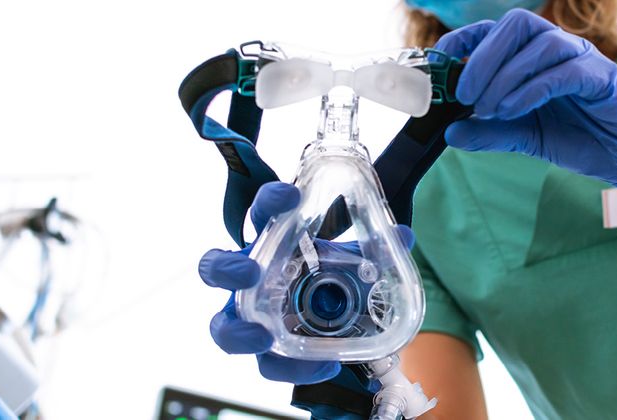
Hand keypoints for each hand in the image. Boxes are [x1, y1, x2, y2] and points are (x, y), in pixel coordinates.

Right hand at [198, 182, 415, 383]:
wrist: (320, 313)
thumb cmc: (322, 274)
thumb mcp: (347, 258)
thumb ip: (372, 249)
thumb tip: (402, 236)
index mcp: (270, 243)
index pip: (261, 213)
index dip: (271, 201)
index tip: (292, 196)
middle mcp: (249, 277)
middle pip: (214, 266)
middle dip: (227, 268)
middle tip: (251, 271)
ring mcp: (247, 315)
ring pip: (221, 325)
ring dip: (237, 331)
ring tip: (263, 337)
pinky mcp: (261, 350)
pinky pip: (266, 365)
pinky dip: (292, 368)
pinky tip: (323, 366)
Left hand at [438, 9, 616, 232]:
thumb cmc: (579, 137)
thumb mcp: (523, 137)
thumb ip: (488, 133)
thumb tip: (450, 133)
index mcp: (533, 56)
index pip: (494, 31)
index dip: (463, 40)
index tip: (439, 63)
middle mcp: (556, 49)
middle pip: (514, 25)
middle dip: (482, 57)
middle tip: (464, 95)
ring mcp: (580, 58)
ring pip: (539, 44)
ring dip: (505, 76)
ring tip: (489, 110)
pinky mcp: (602, 76)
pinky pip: (564, 70)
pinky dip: (531, 89)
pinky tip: (513, 110)